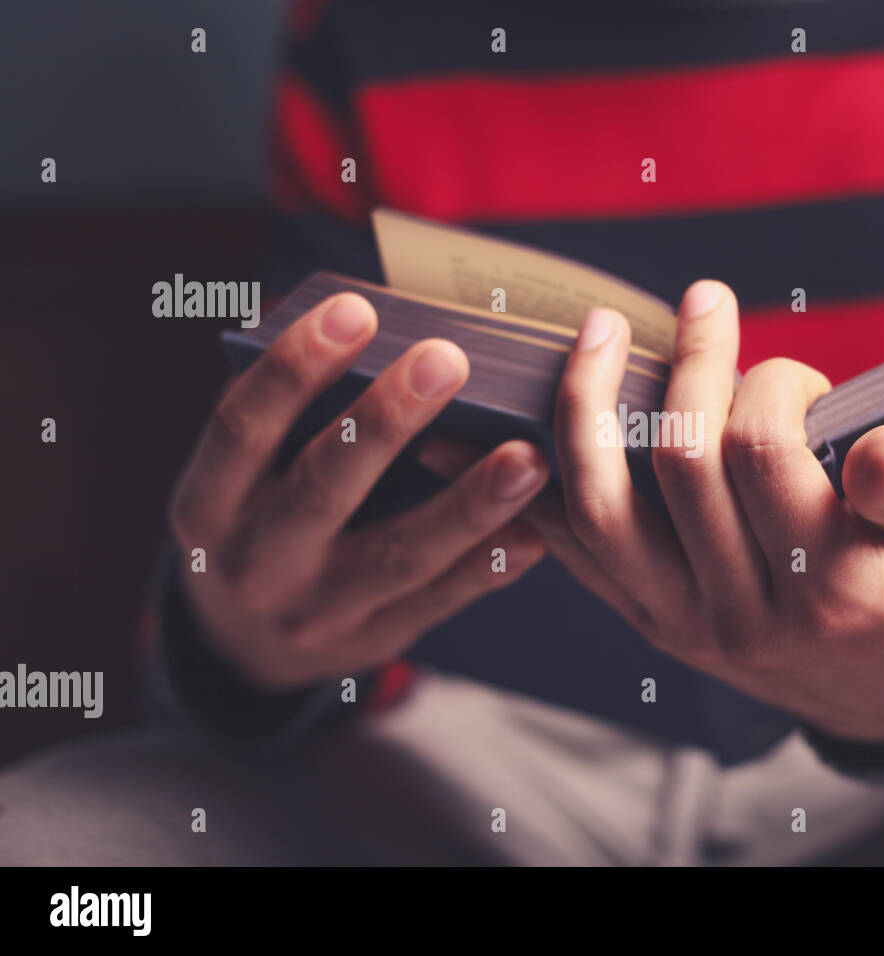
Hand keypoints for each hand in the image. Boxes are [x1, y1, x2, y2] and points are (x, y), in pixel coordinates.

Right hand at [167, 293, 549, 690]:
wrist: (246, 646)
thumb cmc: (258, 521)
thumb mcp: (241, 475)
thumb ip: (282, 410)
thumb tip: (341, 314)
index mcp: (207, 504)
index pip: (243, 427)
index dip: (295, 367)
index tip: (356, 308)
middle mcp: (253, 563)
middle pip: (323, 487)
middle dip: (386, 420)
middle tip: (448, 359)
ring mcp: (314, 612)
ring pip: (397, 555)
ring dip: (467, 504)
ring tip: (527, 458)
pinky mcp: (371, 640)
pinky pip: (437, 602)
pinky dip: (487, 567)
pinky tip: (533, 530)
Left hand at [425, 282, 883, 741]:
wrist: (879, 691)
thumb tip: (876, 444)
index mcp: (825, 589)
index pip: (765, 452)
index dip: (774, 384)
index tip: (798, 375)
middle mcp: (741, 613)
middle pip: (679, 465)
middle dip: (687, 367)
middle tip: (702, 302)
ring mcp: (679, 622)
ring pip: (602, 507)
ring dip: (588, 408)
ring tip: (598, 335)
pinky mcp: (644, 619)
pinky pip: (571, 548)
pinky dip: (536, 484)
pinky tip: (509, 428)